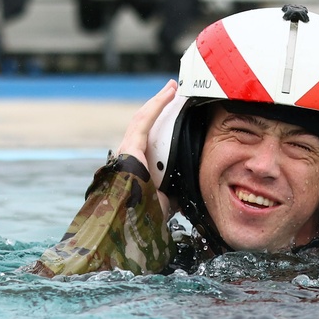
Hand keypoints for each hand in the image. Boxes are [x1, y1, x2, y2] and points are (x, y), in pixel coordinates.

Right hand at [117, 79, 177, 218]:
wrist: (134, 229)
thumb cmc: (147, 221)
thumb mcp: (167, 202)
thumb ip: (175, 191)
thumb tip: (192, 188)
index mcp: (138, 169)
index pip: (149, 142)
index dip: (160, 126)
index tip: (175, 114)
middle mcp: (129, 158)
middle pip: (146, 127)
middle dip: (159, 109)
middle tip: (175, 94)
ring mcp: (126, 152)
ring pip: (143, 120)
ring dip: (159, 102)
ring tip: (173, 88)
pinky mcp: (129, 149)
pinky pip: (143, 122)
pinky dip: (157, 106)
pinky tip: (169, 94)